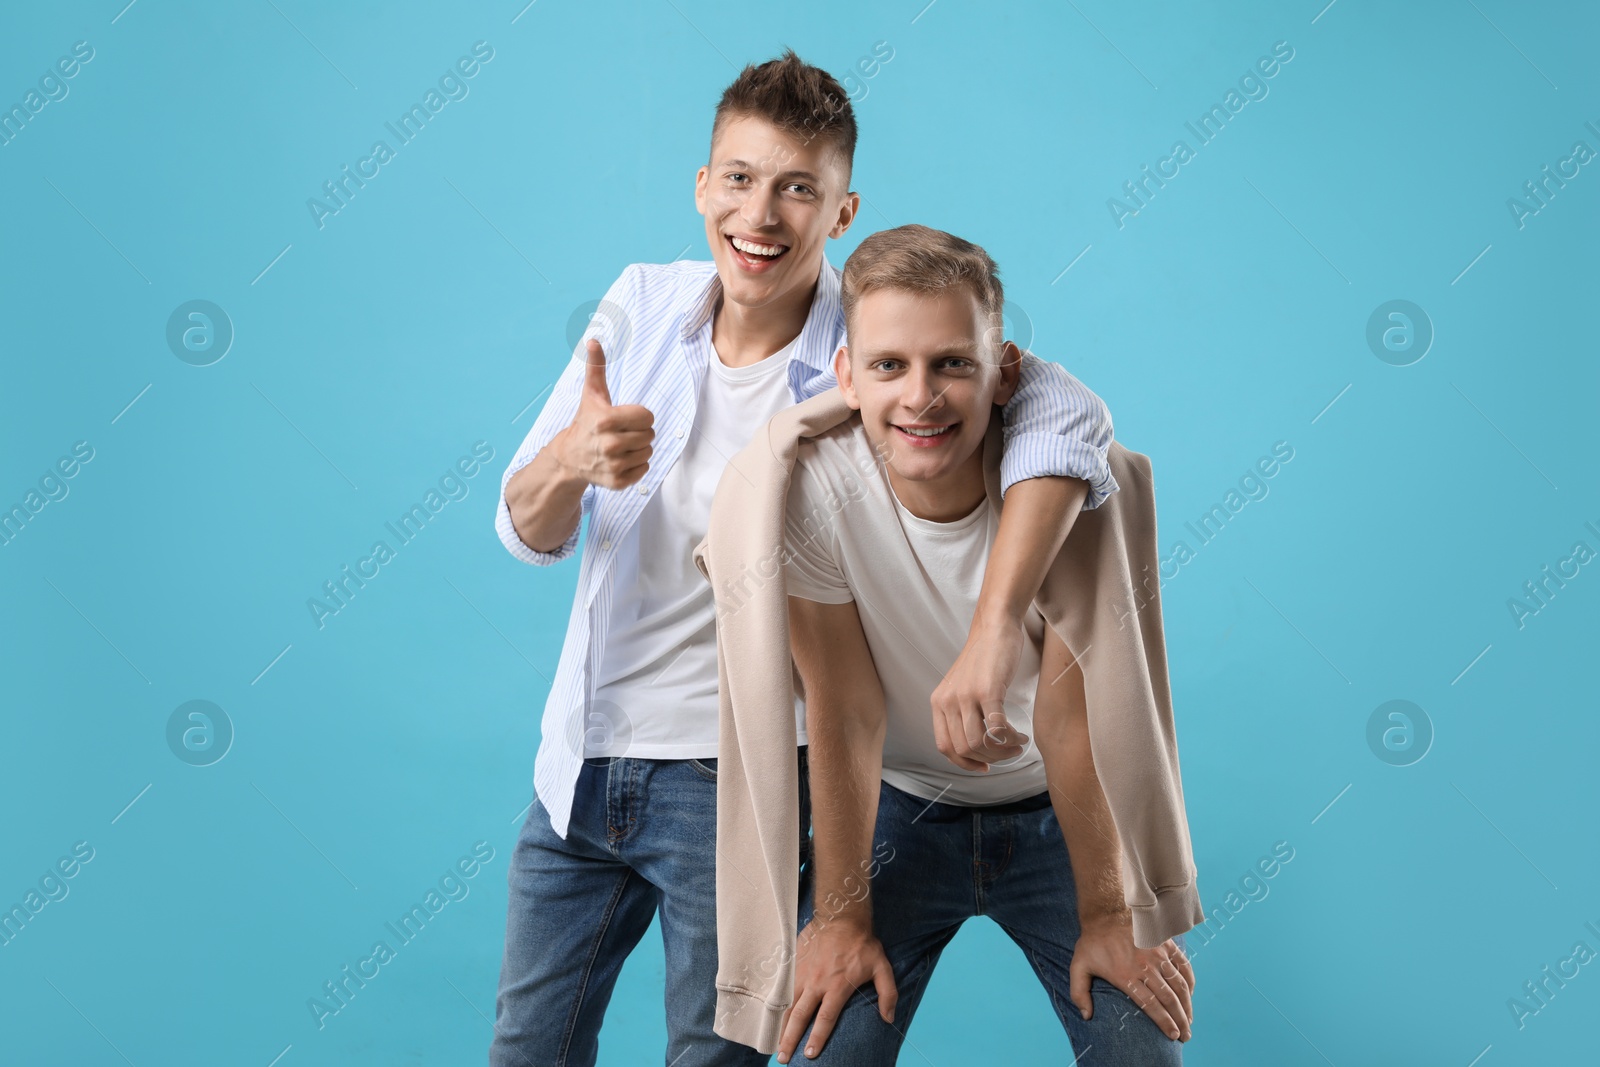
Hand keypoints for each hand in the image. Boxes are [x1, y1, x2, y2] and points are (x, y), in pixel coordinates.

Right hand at [554, 338, 654, 488]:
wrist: (570, 458)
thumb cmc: (586, 421)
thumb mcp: (591, 394)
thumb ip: (596, 367)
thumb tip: (594, 340)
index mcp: (606, 420)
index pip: (648, 416)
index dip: (640, 415)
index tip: (625, 417)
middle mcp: (609, 444)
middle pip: (650, 435)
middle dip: (639, 431)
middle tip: (621, 432)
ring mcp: (613, 465)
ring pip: (649, 452)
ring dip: (639, 448)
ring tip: (621, 446)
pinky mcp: (617, 482)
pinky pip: (644, 469)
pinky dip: (636, 465)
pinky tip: (620, 460)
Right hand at [777, 919, 896, 1062]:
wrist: (841, 915)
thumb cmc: (863, 943)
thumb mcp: (882, 967)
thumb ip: (887, 994)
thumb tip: (889, 1018)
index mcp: (837, 986)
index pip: (825, 1018)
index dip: (817, 1038)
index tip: (810, 1055)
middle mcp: (817, 982)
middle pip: (800, 1016)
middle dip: (791, 1039)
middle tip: (784, 1058)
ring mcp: (803, 973)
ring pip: (788, 1004)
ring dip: (781, 1026)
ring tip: (776, 1044)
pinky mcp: (795, 964)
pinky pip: (783, 987)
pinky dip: (777, 1004)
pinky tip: (773, 1017)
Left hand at [931, 613, 1028, 770]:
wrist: (994, 628)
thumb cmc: (983, 658)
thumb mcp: (961, 687)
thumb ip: (961, 712)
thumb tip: (976, 746)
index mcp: (939, 703)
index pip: (945, 747)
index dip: (965, 763)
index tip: (983, 766)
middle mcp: (948, 701)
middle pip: (964, 749)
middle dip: (989, 759)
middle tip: (1008, 753)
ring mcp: (966, 696)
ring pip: (979, 744)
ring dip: (1002, 752)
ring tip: (1016, 744)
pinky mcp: (987, 690)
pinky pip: (997, 728)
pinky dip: (1010, 739)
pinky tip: (1020, 736)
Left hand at [1069, 913, 1194, 1042]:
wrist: (1106, 911)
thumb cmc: (1092, 942)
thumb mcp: (1078, 966)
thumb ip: (1079, 993)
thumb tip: (1086, 1016)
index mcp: (1126, 976)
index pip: (1151, 1005)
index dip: (1165, 1022)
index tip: (1173, 1036)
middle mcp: (1145, 967)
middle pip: (1169, 999)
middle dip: (1180, 1020)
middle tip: (1186, 1035)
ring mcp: (1157, 955)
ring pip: (1179, 984)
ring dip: (1187, 1004)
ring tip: (1190, 1020)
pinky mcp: (1165, 944)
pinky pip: (1183, 965)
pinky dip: (1189, 981)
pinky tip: (1190, 994)